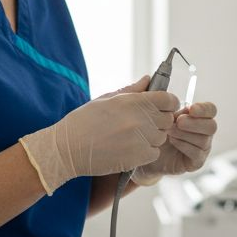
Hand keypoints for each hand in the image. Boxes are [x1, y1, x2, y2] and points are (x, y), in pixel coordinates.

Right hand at [19, 77, 178, 193]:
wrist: (68, 148)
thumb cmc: (83, 121)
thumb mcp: (106, 99)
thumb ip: (131, 90)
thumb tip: (148, 80)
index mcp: (133, 101)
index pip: (169, 99)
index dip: (168, 103)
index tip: (161, 106)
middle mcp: (141, 119)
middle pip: (168, 119)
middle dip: (159, 120)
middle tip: (143, 123)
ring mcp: (141, 139)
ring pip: (162, 137)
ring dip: (153, 137)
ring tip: (132, 136)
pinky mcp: (138, 157)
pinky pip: (154, 153)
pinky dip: (146, 152)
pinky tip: (130, 149)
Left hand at [132, 100, 217, 185]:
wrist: (146, 152)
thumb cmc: (154, 129)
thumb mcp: (154, 111)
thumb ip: (155, 97)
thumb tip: (148, 79)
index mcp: (198, 116)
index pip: (211, 110)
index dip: (204, 109)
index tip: (191, 109)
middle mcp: (203, 132)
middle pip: (212, 126)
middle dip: (195, 123)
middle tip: (178, 122)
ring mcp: (201, 148)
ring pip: (204, 140)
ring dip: (185, 134)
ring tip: (169, 132)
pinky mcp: (196, 162)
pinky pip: (197, 154)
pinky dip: (184, 146)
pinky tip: (173, 142)